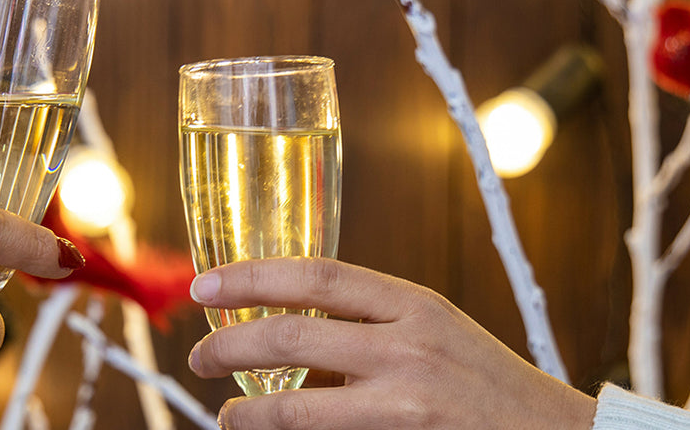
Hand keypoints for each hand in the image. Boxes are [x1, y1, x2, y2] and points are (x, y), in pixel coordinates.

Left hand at [187, 258, 594, 429]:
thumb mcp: (437, 335)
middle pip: (290, 337)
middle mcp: (409, 347)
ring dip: (246, 412)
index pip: (315, 275)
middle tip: (200, 358)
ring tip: (227, 414)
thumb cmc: (489, 388)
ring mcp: (406, 402)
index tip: (206, 287)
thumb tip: (286, 333)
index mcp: (415, 305)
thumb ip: (372, 326)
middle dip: (228, 348)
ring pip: (294, 406)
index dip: (250, 278)